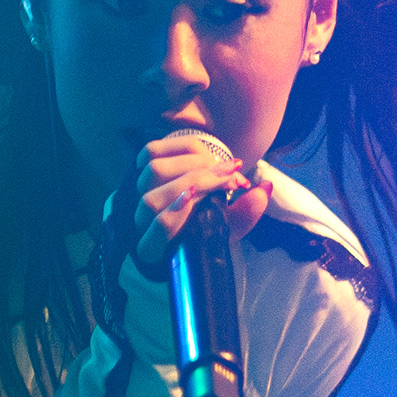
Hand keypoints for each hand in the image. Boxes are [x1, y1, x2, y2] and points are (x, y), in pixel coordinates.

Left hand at [133, 132, 273, 274]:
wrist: (178, 213)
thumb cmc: (201, 229)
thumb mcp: (224, 231)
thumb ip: (243, 215)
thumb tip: (264, 189)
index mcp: (153, 250)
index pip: (152, 234)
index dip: (170, 218)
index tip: (195, 198)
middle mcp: (136, 221)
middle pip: (154, 199)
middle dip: (197, 182)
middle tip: (232, 174)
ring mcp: (133, 193)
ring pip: (153, 172)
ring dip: (192, 164)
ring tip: (220, 165)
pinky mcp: (135, 169)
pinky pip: (151, 151)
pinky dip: (180, 147)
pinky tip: (203, 151)